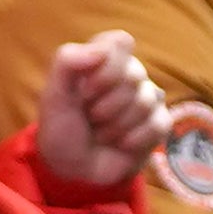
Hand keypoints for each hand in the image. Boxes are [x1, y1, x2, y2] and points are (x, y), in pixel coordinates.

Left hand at [31, 31, 169, 186]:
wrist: (74, 170)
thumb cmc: (62, 129)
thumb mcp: (53, 95)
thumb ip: (67, 62)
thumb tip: (102, 49)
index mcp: (102, 60)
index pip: (120, 43)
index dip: (106, 67)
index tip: (84, 90)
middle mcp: (128, 75)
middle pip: (134, 74)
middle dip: (106, 103)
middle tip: (90, 117)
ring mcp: (147, 99)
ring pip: (146, 101)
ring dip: (116, 125)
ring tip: (101, 133)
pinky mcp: (159, 124)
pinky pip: (159, 124)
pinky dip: (134, 140)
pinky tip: (120, 144)